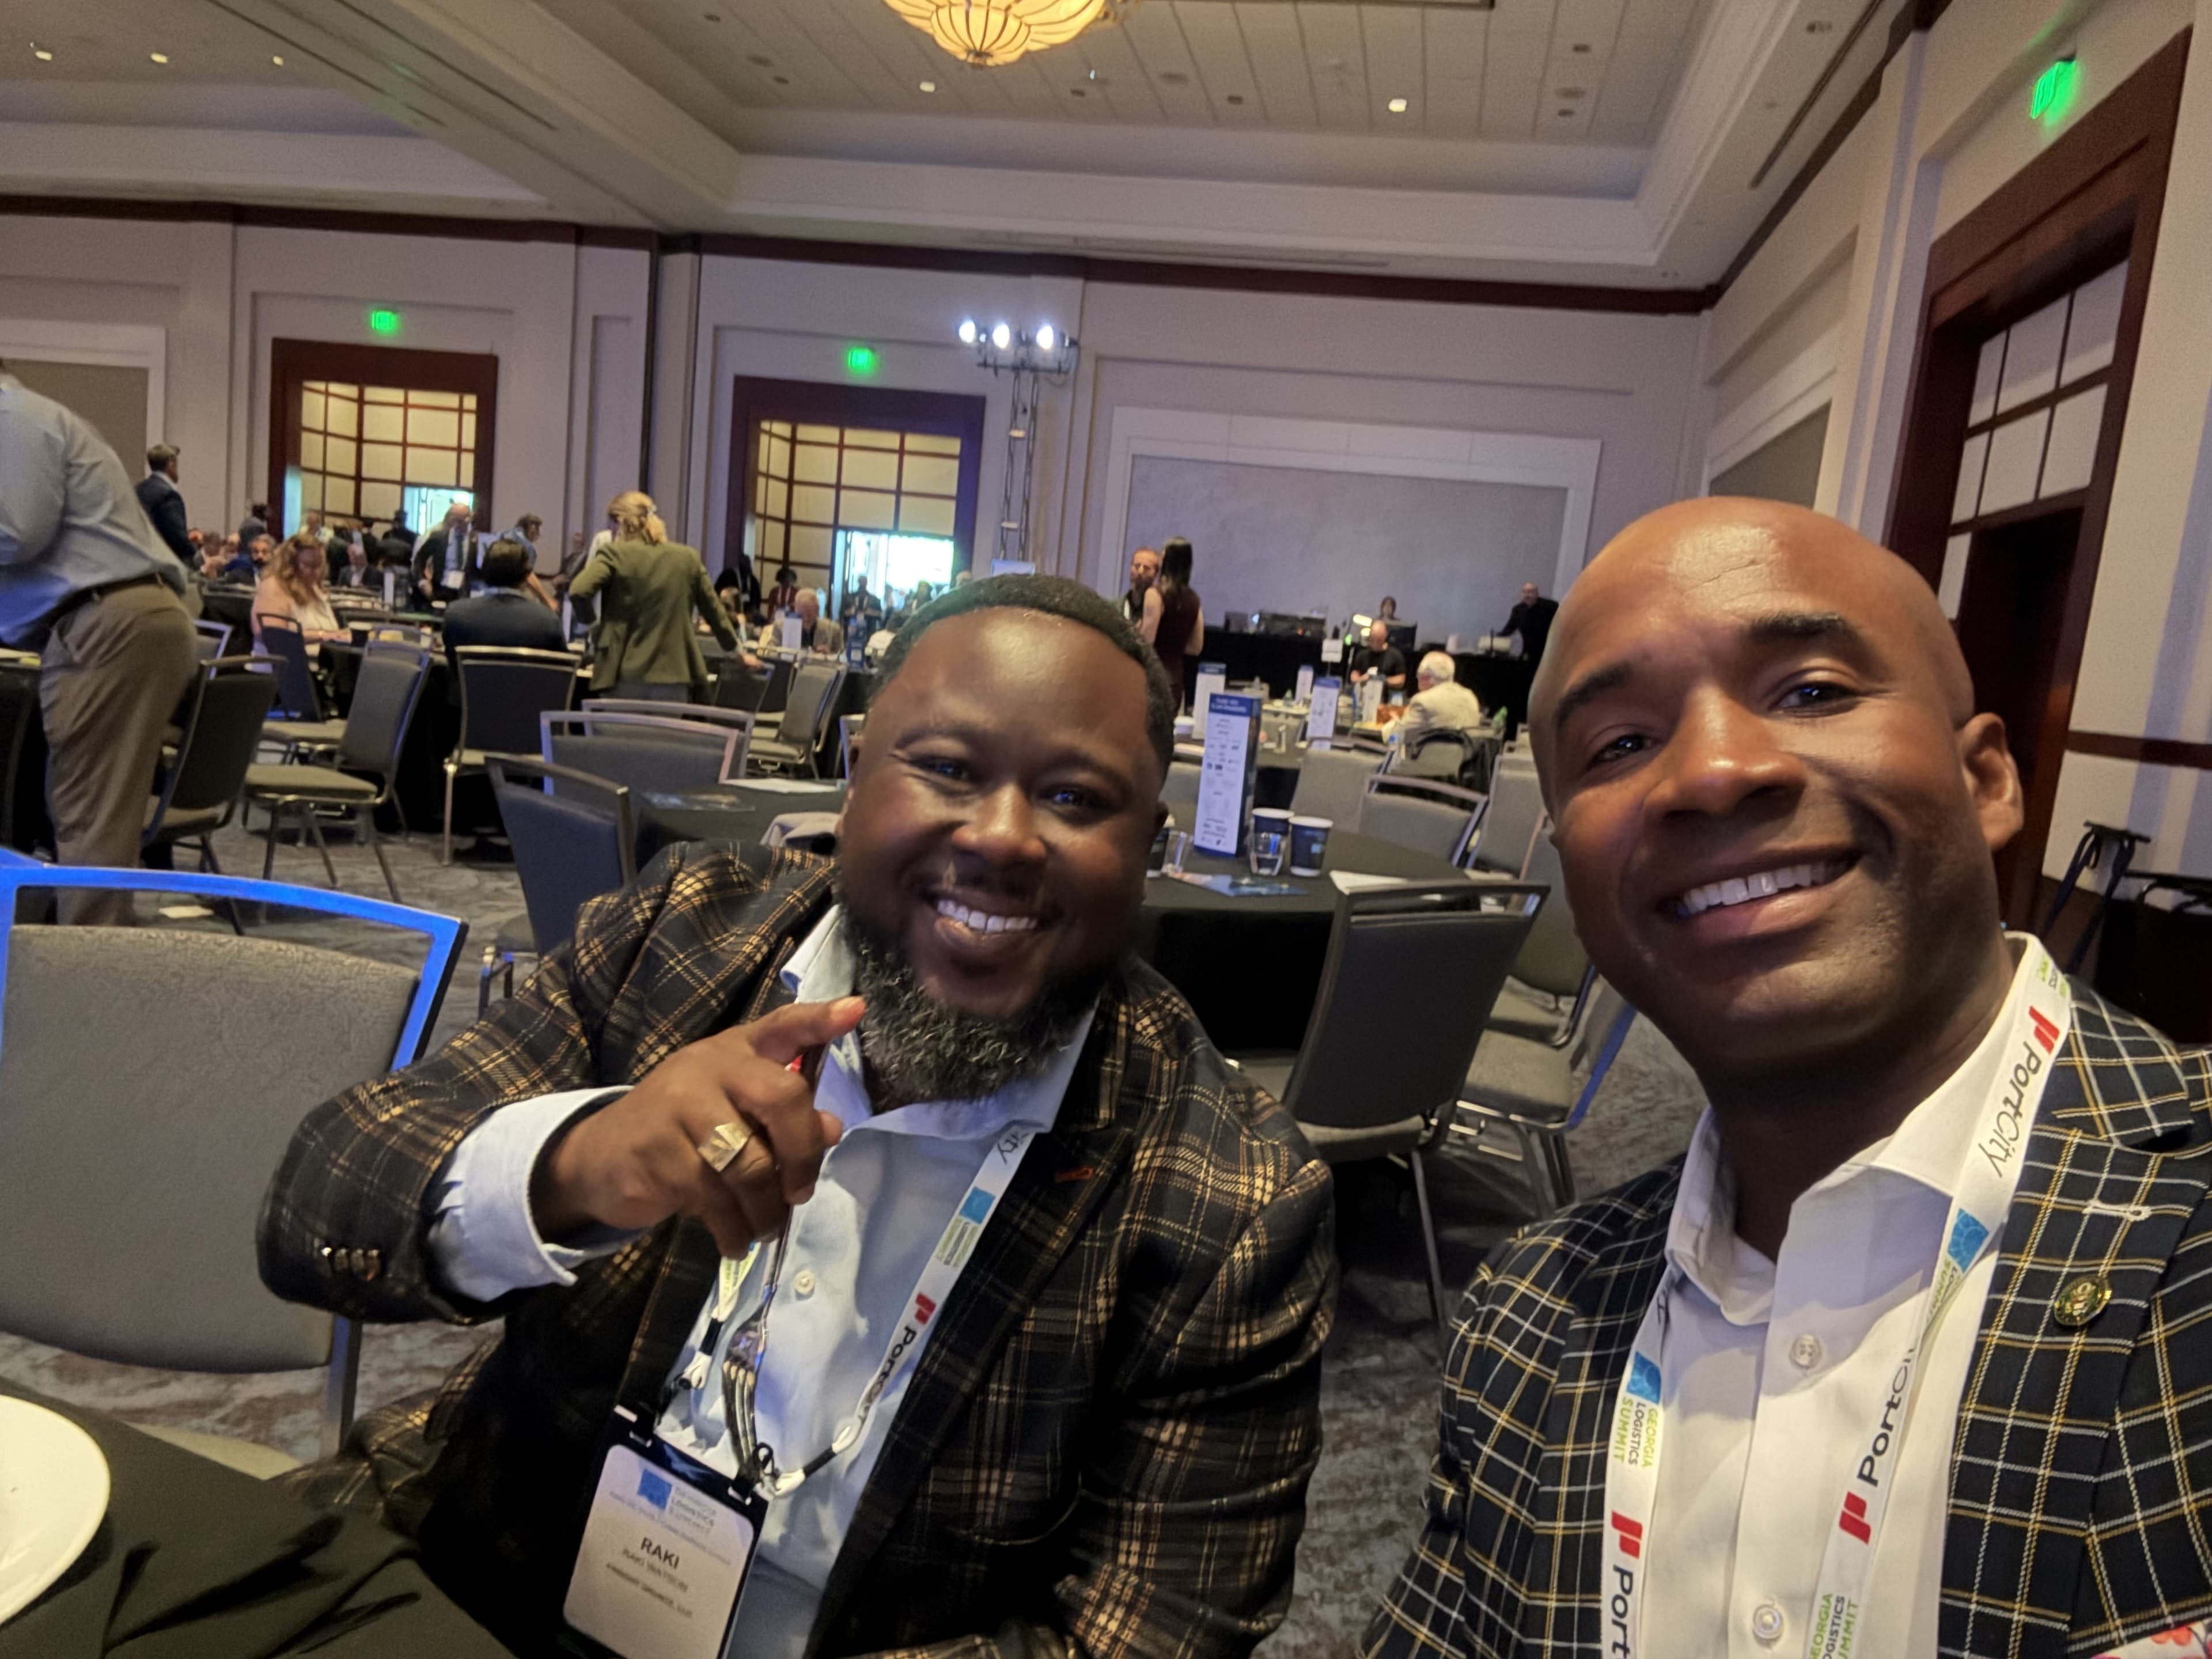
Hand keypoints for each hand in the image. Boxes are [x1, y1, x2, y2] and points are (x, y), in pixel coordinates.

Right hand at [530, 997, 863, 1257]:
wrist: (601, 1156)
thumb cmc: (684, 1130)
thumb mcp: (733, 1111)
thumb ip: (783, 1116)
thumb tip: (831, 1128)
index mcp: (736, 1050)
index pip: (783, 1025)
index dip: (819, 1020)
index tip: (855, 1010)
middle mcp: (709, 1066)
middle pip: (780, 1098)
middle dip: (801, 1154)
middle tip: (800, 1192)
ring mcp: (678, 1105)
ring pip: (748, 1163)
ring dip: (765, 1209)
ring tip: (765, 1228)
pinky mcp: (656, 1151)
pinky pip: (714, 1197)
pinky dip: (733, 1228)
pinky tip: (735, 1240)